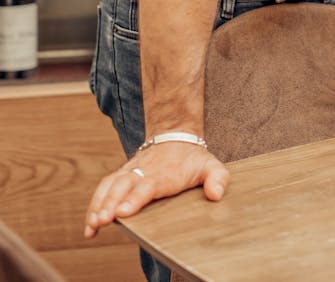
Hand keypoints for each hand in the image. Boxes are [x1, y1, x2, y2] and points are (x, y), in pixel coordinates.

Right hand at [84, 141, 230, 237]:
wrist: (176, 135)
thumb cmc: (193, 158)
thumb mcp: (211, 165)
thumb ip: (218, 178)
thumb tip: (216, 194)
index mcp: (165, 172)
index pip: (148, 184)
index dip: (135, 198)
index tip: (124, 212)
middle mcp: (144, 170)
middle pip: (124, 185)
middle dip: (111, 203)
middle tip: (103, 221)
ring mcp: (131, 171)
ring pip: (111, 185)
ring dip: (99, 204)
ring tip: (93, 226)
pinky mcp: (123, 174)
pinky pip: (105, 187)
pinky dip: (95, 204)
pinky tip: (90, 225)